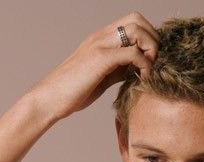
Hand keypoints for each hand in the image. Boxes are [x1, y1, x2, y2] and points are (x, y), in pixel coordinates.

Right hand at [26, 12, 159, 122]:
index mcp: (101, 39)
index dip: (147, 38)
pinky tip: (143, 80)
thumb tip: (135, 71)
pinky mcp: (101, 59)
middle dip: (153, 40)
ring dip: (151, 49)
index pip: (133, 22)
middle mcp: (101, 36)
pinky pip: (132, 52)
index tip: (150, 62)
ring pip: (138, 30)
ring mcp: (100, 45)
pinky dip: (145, 65)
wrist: (50, 98)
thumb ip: (118, 70)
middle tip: (153, 64)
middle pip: (138, 20)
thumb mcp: (101, 78)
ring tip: (148, 71)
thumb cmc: (73, 92)